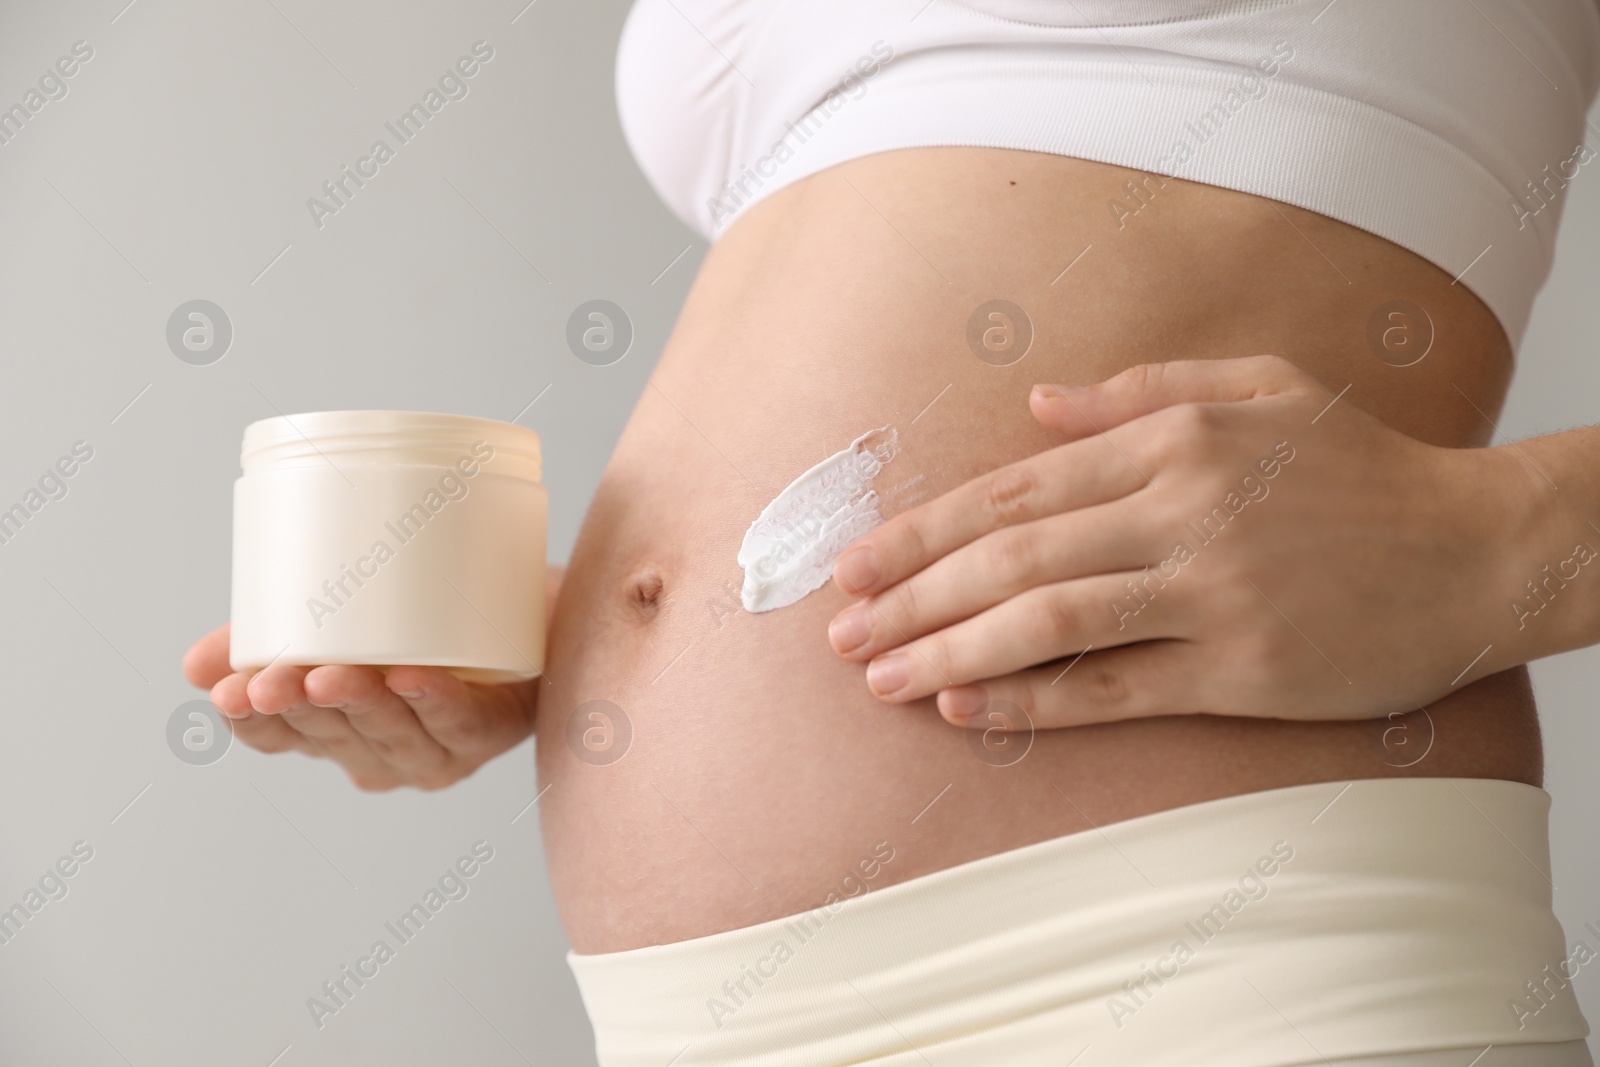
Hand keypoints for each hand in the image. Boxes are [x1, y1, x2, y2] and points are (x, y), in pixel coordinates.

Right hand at [183, 567, 562, 789]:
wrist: (530, 606)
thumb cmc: (428, 616)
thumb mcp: (343, 616)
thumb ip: (269, 635)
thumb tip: (194, 664)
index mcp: (337, 732)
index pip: (281, 737)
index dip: (253, 721)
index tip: (226, 694)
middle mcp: (384, 754)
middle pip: (335, 735)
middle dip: (301, 709)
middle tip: (272, 681)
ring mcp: (439, 749)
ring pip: (395, 734)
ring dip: (364, 705)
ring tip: (334, 675)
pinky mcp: (493, 728)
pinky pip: (461, 721)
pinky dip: (436, 701)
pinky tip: (413, 678)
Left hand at [826, 357, 1533, 728]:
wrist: (1480, 549)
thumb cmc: (1363, 468)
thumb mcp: (1261, 388)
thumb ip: (1141, 389)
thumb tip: (1035, 404)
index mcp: (1174, 439)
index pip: (1016, 486)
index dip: (925, 529)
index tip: (857, 562)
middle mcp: (1181, 510)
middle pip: (1013, 556)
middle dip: (912, 595)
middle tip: (839, 630)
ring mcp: (1212, 593)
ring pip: (1048, 621)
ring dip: (950, 650)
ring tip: (880, 677)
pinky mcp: (1243, 670)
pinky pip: (1115, 688)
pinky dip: (1033, 700)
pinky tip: (967, 706)